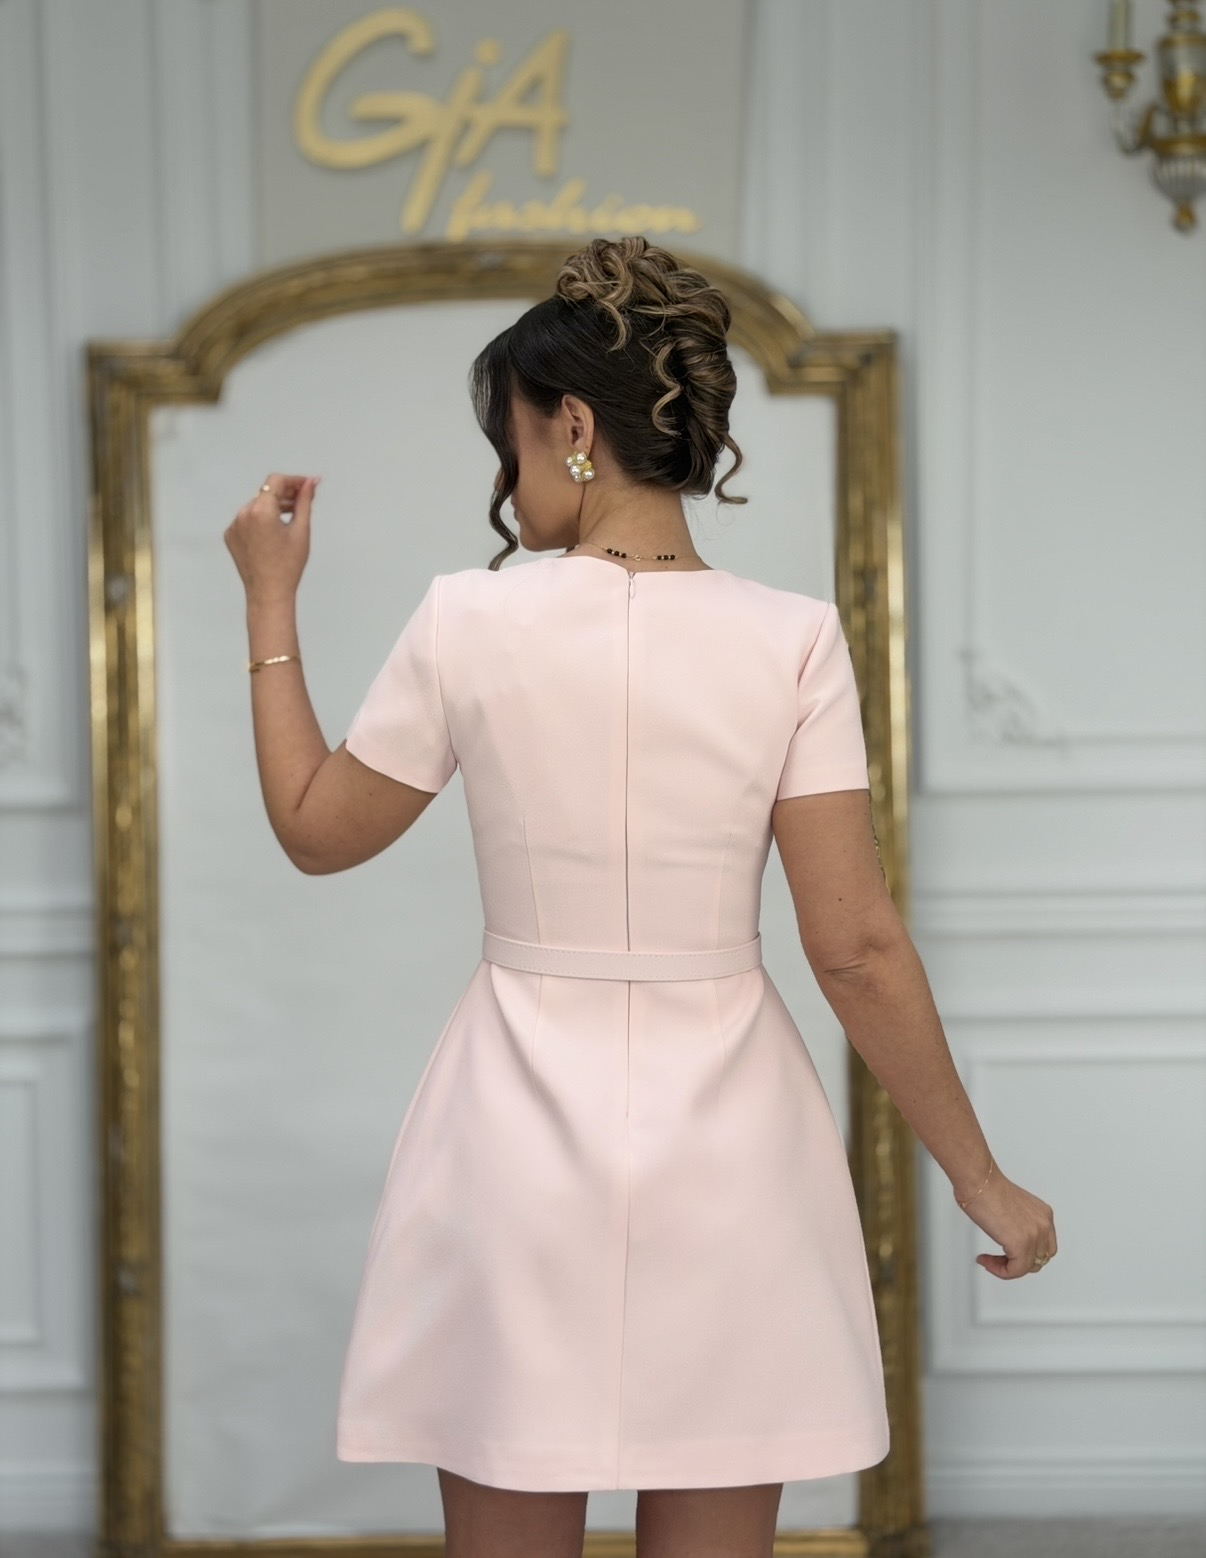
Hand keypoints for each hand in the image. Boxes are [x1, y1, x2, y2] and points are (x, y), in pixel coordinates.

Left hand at [225, 473, 318, 602]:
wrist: (268, 592)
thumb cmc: (289, 565)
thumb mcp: (301, 531)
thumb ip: (305, 502)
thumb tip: (311, 482)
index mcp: (261, 511)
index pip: (276, 481)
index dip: (293, 480)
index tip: (307, 486)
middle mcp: (243, 513)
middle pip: (266, 493)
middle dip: (285, 494)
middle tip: (303, 501)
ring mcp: (234, 525)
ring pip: (256, 505)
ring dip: (272, 506)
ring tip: (290, 517)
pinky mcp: (230, 535)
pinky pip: (247, 519)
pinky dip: (260, 520)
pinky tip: (273, 533)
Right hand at [957, 1163, 1057, 1279]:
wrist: (979, 1181)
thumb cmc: (986, 1187)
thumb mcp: (1013, 1207)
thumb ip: (1018, 1223)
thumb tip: (1008, 1236)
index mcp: (1043, 1214)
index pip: (1045, 1247)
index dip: (1027, 1254)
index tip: (1008, 1252)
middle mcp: (1043, 1224)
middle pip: (1039, 1259)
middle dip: (1018, 1262)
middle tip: (998, 1260)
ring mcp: (1034, 1235)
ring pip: (1026, 1267)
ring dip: (1006, 1268)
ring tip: (989, 1261)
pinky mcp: (1021, 1245)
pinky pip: (1015, 1271)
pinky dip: (1000, 1271)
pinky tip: (986, 1261)